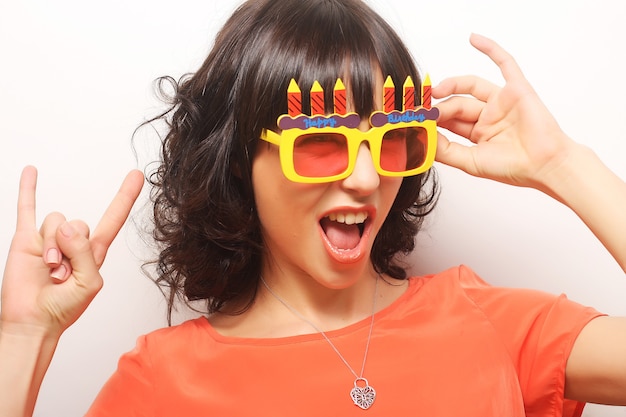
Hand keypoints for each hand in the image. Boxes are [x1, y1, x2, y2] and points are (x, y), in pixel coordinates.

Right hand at [0, 166, 142, 337]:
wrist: (32, 322)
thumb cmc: (63, 308)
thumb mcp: (88, 283)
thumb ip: (85, 253)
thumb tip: (67, 227)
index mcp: (94, 253)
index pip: (113, 219)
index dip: (125, 198)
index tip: (137, 176)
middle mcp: (73, 243)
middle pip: (78, 223)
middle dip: (69, 249)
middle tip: (62, 274)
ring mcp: (49, 240)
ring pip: (55, 221)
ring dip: (51, 246)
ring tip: (48, 269)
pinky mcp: (26, 241)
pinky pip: (28, 209)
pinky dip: (29, 189)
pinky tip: (32, 172)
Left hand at [432, 34, 575, 190]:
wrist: (544, 166)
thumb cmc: (512, 168)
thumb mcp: (470, 161)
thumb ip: (445, 150)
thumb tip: (422, 136)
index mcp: (478, 134)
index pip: (449, 121)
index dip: (432, 119)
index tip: (415, 119)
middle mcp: (489, 116)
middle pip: (458, 104)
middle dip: (441, 108)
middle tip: (426, 112)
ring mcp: (502, 102)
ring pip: (472, 86)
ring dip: (453, 85)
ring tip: (437, 90)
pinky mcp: (517, 89)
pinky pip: (505, 64)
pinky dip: (491, 49)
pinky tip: (474, 39)